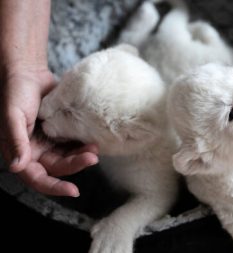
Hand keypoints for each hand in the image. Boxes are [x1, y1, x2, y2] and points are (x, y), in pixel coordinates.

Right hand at [0, 66, 97, 196]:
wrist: (28, 72)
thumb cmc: (14, 92)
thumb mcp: (12, 116)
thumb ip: (15, 141)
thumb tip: (18, 167)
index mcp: (21, 153)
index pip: (37, 178)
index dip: (54, 187)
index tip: (74, 191)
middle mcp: (36, 151)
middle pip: (59, 168)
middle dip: (76, 165)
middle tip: (93, 156)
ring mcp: (50, 142)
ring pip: (69, 157)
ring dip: (82, 155)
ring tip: (95, 146)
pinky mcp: (62, 131)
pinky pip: (74, 143)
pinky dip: (83, 143)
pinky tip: (93, 139)